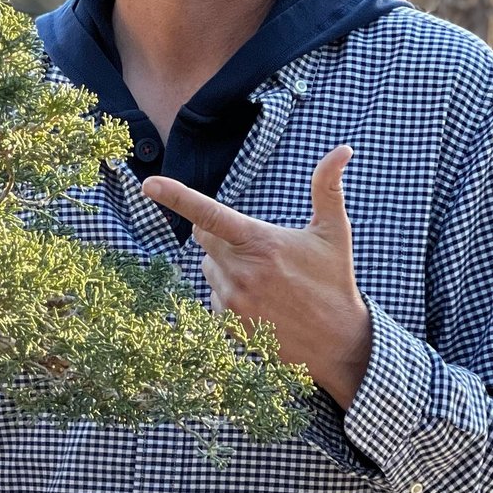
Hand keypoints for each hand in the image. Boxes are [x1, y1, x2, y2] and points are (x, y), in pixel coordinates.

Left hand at [142, 145, 371, 407]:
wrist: (338, 343)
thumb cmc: (334, 281)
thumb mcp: (334, 232)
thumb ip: (328, 187)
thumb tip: (343, 149)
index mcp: (260, 243)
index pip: (209, 215)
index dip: (176, 196)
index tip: (148, 183)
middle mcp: (240, 271)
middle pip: (204, 238)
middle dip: (222, 237)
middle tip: (259, 250)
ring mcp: (231, 300)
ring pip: (208, 268)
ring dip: (227, 268)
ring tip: (266, 282)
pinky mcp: (227, 324)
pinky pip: (212, 297)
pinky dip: (228, 296)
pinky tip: (259, 304)